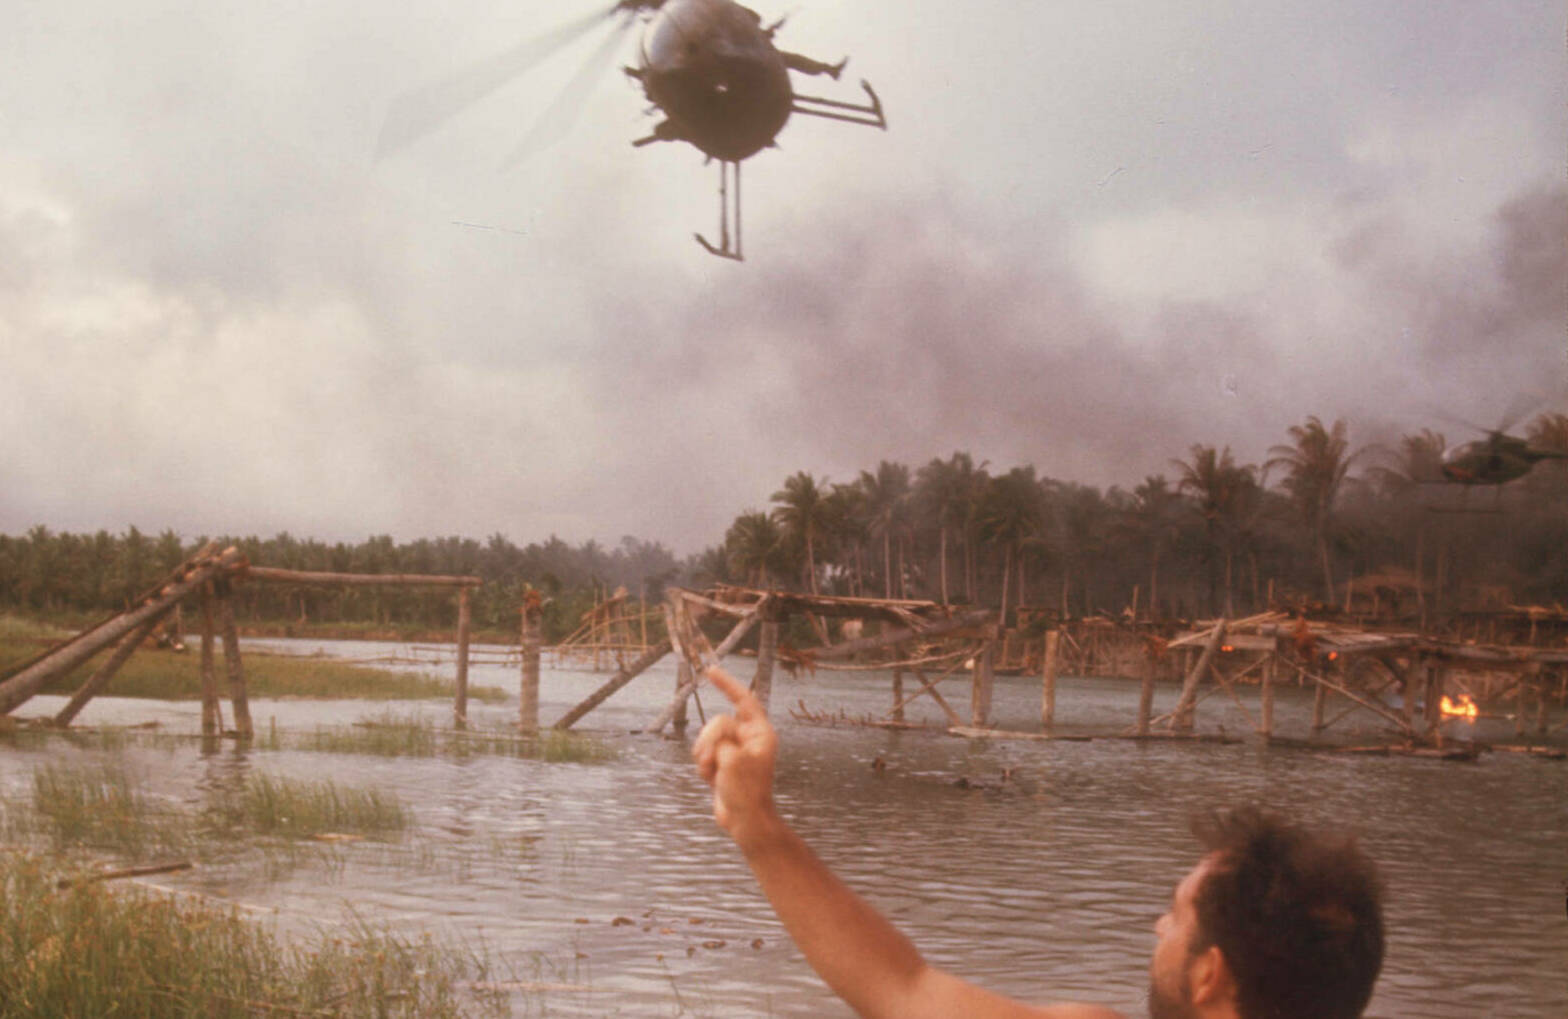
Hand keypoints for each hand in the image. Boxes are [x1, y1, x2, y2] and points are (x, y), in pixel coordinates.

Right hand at [691, 665, 778, 843]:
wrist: (744, 821)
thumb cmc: (746, 792)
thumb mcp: (733, 760)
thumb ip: (721, 739)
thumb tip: (715, 740)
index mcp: (760, 732)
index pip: (743, 700)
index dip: (727, 684)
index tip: (711, 671)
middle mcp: (748, 738)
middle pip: (717, 722)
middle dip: (709, 741)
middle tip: (713, 761)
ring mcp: (734, 750)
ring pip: (706, 738)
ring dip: (704, 756)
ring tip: (712, 774)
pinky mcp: (722, 763)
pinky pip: (703, 753)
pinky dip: (703, 766)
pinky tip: (711, 780)